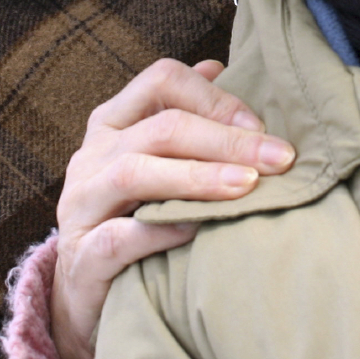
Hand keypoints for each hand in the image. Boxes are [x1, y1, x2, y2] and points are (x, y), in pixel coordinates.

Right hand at [51, 58, 294, 358]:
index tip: (262, 125)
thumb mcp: (154, 159)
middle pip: (161, 128)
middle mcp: (93, 155)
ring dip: (198, 178)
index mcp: (114, 122)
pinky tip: (195, 232)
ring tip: (246, 187)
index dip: (216, 97)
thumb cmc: (133, 216)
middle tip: (278, 159)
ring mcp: (81, 204)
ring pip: (135, 173)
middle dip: (226, 140)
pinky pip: (118, 238)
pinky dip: (158, 232)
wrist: (87, 291)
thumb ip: (183, 114)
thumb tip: (220, 67)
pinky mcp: (81, 257)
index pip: (163, 80)